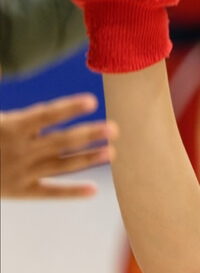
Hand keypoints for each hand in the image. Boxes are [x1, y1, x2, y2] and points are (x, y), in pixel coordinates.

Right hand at [0, 83, 114, 198]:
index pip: (45, 115)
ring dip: (88, 159)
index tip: (91, 102)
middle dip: (89, 134)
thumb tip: (16, 79)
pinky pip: (49, 192)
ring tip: (112, 153)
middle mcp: (18, 150)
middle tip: (115, 129)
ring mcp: (20, 172)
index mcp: (10, 126)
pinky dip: (71, 192)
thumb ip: (15, 104)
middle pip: (61, 141)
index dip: (68, 108)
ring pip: (61, 165)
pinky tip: (94, 190)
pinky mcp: (20, 191)